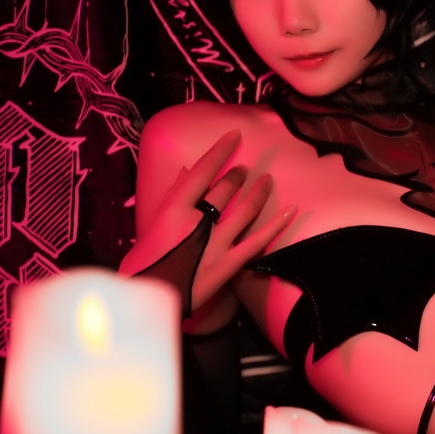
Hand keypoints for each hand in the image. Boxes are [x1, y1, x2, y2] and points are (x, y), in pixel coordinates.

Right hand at [121, 130, 294, 309]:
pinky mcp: (228, 265)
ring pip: (245, 210)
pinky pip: (258, 241)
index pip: (201, 172)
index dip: (220, 151)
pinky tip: (291, 210)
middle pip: (224, 189)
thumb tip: (184, 171)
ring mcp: (214, 244)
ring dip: (259, 192)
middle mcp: (196, 223)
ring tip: (266, 180)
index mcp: (172, 209)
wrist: (145, 297)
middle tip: (245, 170)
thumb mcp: (152, 224)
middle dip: (238, 176)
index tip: (234, 135)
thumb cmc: (144, 260)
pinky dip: (276, 224)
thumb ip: (172, 197)